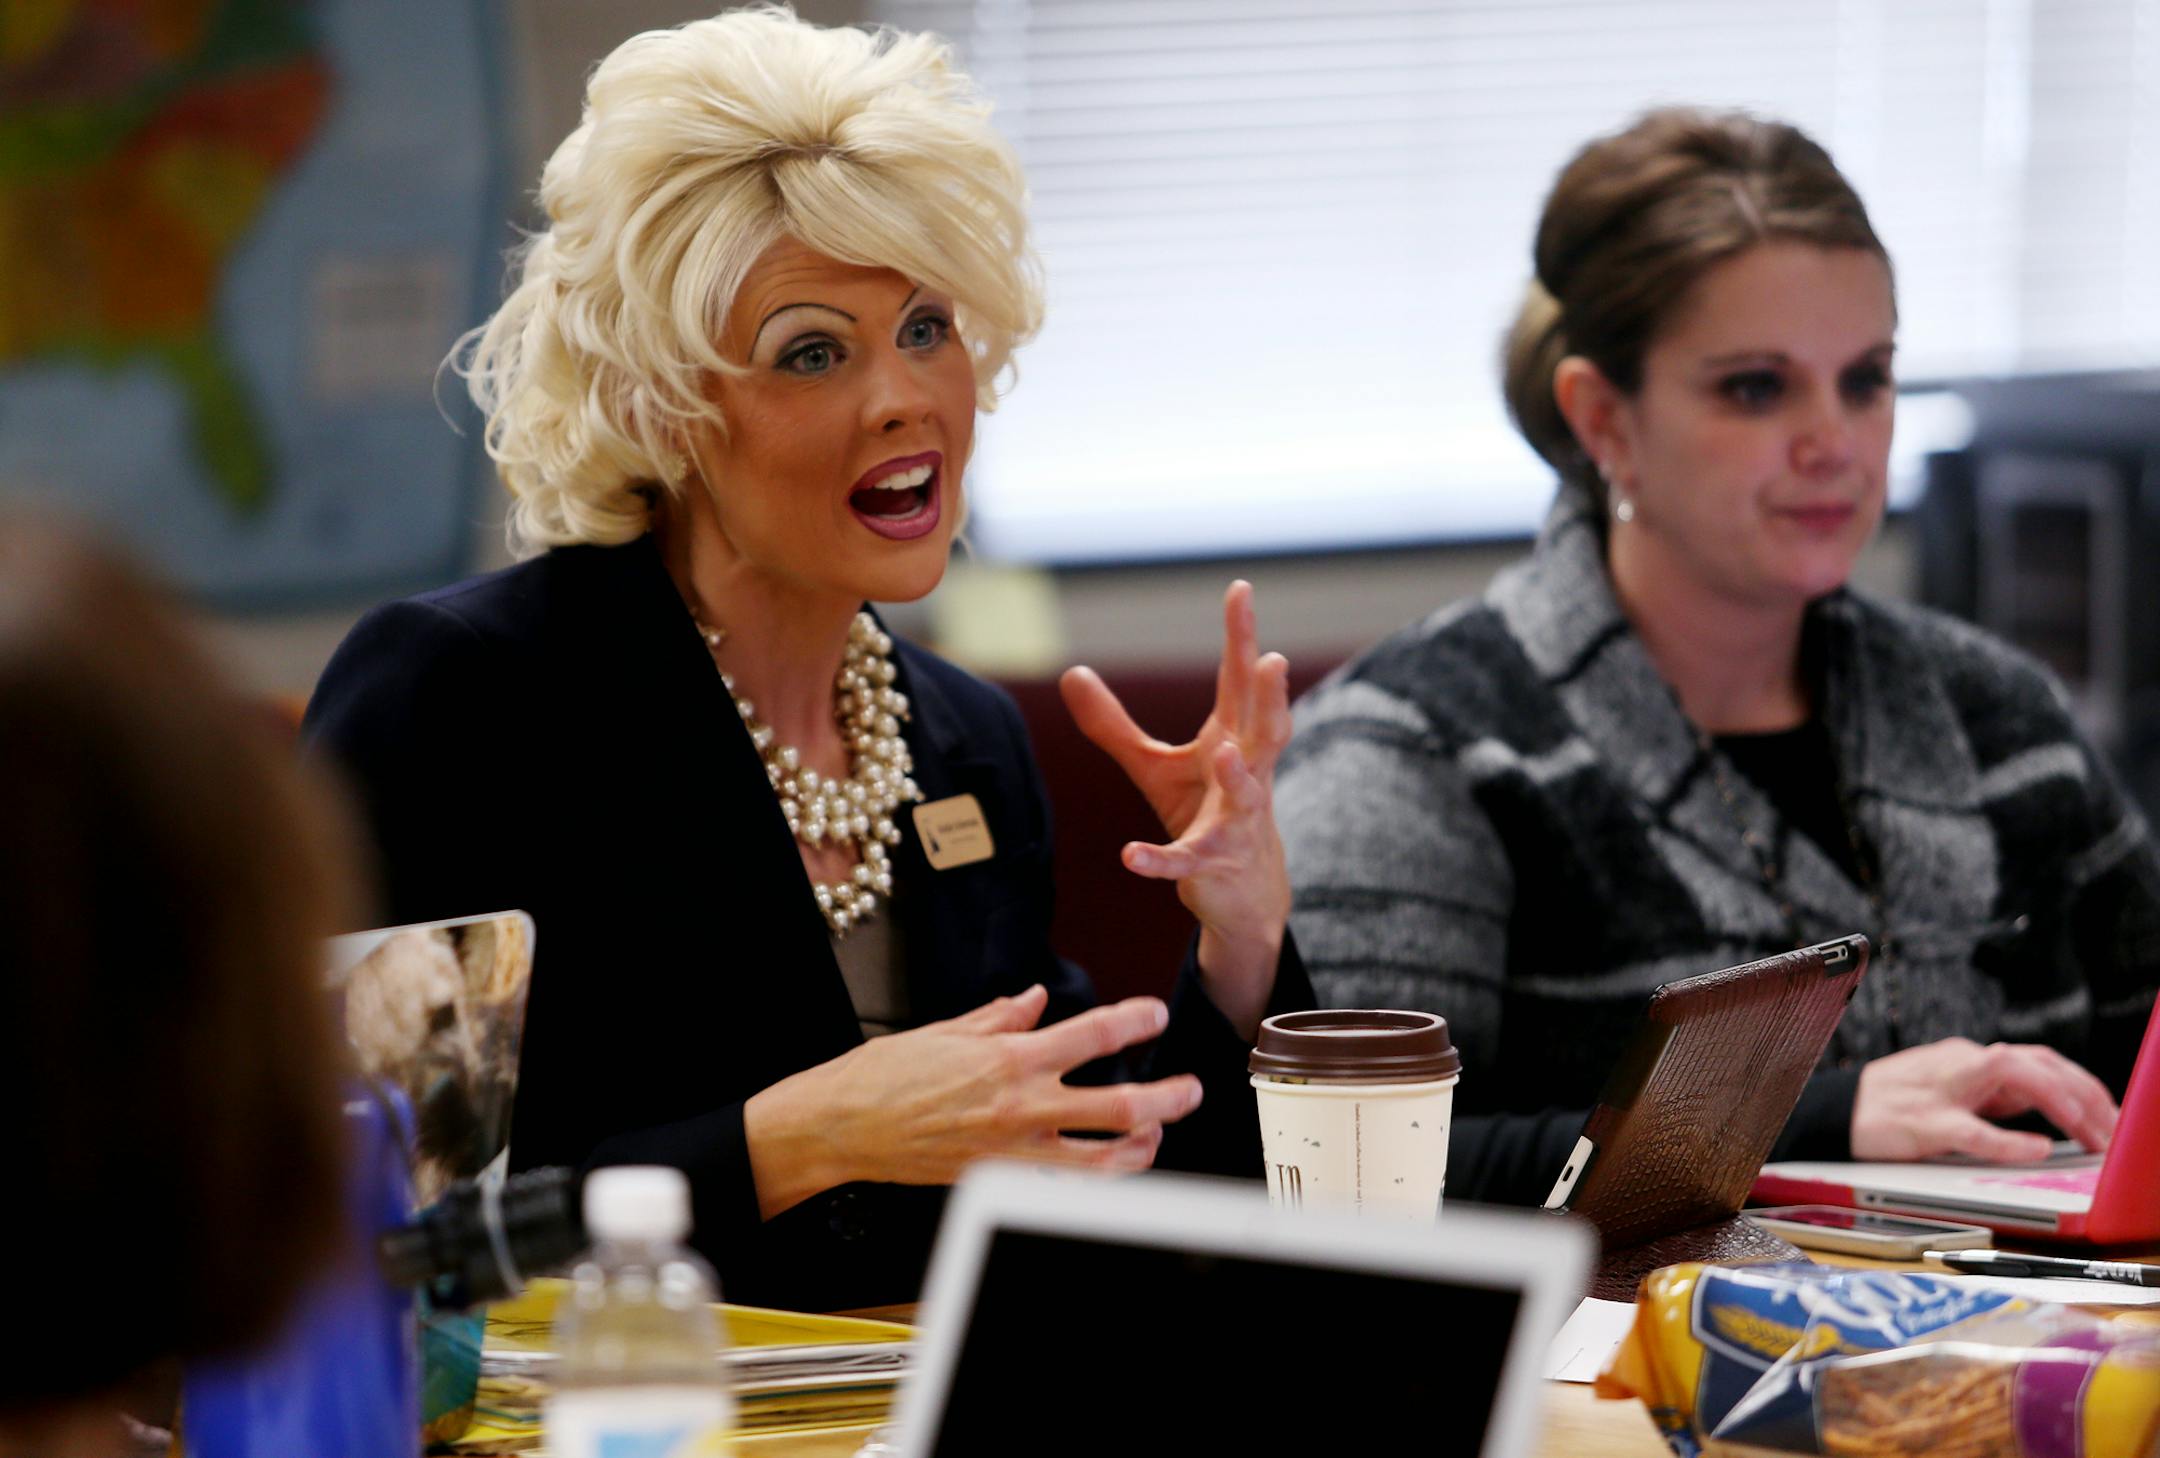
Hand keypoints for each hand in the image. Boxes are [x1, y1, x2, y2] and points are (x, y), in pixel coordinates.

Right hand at [743, 984, 1202, 1216]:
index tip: (1153, 1014)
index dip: (1133, 1022)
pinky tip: (1103, 1171)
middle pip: (1117, 1106)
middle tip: (1189, 1089)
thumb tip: (1035, 1000)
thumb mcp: (946, 1030)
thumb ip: (1000, 1015)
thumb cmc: (884, 1077)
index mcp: (1008, 1058)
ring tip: (1155, 1135)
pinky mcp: (996, 1178)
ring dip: (1139, 1150)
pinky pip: (1057, 1186)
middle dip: (1165, 1097)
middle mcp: (1018, 1105)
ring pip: (1099, 1161)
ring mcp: (1011, 1149)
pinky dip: (1088, 1181)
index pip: (1090, 1036)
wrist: (841, 1126)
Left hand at [1059, 581, 1293, 1037]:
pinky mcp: (1213, 863)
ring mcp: (1237, 821)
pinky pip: (1187, 862)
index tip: (1240, 588)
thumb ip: (1112, 724)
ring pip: (1246, 796)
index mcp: (1232, 741)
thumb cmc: (1203, 812)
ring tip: (1225, 751)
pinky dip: (1160, 861)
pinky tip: (1130, 856)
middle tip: (1272, 659)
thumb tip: (1071, 673)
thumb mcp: (1154, 765)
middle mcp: (1247, 775)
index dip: (1240, 636)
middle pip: (1264, 731)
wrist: (1241, 892)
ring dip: (1238, 776)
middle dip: (1270, 697)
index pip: (1238, 682)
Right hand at [1851, 1037, 2119, 1162]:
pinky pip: (1973, 1129)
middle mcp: (1960, 1065)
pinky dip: (2010, 1139)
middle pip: (2036, 1061)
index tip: (2112, 1117)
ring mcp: (1941, 1091)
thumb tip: (2050, 1105)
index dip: (2083, 1085)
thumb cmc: (1891, 1105)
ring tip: (2089, 1129)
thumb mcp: (1951, 1093)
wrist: (1832, 1111)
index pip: (2039, 1060)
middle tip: (2112, 1129)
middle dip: (2085, 1092)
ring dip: (2060, 1100)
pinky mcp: (1923, 1123)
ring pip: (2012, 1075)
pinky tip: (2038, 1148)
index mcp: (1968, 1059)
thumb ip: (1995, 1096)